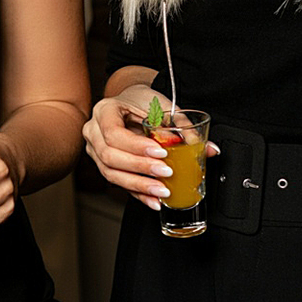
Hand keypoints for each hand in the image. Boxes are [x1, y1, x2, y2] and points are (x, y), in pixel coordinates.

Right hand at [82, 84, 218, 210]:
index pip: (114, 133)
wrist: (129, 101)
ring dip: (139, 185)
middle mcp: (93, 132)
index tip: (161, 152)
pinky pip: (118, 183)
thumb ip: (183, 127)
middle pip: (110, 156)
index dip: (136, 147)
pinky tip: (154, 200)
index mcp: (104, 111)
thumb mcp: (162, 106)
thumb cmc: (142, 100)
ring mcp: (95, 151)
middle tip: (165, 173)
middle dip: (140, 168)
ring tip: (162, 191)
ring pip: (111, 174)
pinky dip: (138, 193)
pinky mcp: (105, 165)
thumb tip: (209, 149)